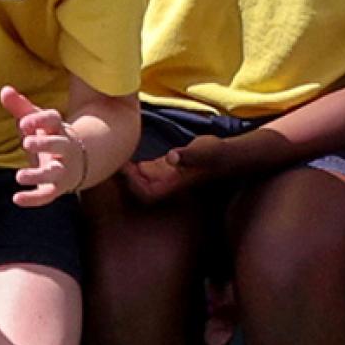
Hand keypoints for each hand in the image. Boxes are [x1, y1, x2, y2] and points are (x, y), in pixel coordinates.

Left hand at [3, 85, 83, 205]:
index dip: (40, 120)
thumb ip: (20, 107)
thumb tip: (4, 89)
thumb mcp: (36, 121)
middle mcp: (64, 149)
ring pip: (54, 173)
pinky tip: (17, 199)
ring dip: (38, 175)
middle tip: (26, 143)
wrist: (76, 162)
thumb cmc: (49, 136)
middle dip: (44, 144)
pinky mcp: (57, 187)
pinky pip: (48, 195)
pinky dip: (34, 199)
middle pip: (59, 145)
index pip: (53, 120)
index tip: (24, 123)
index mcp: (58, 129)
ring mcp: (62, 169)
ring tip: (19, 176)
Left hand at [117, 135, 231, 205]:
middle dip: (125, 177)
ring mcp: (168, 175)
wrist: (230, 155)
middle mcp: (168, 183)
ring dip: (129, 171)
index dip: (132, 184)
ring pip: (141, 179)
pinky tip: (130, 153)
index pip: (146, 192)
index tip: (123, 167)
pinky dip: (137, 164)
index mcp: (174, 183)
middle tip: (113, 158)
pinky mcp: (169, 166)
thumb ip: (189, 155)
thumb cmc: (219, 155)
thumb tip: (173, 156)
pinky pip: (148, 169)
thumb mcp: (205, 152)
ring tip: (116, 154)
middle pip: (139, 188)